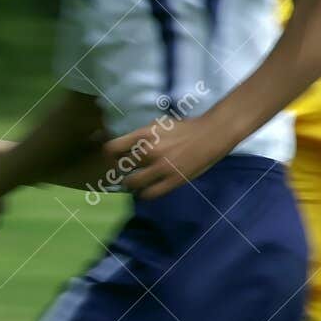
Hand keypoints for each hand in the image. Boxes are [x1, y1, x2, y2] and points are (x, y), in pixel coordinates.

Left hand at [103, 115, 236, 199]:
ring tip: (136, 183)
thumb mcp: (158, 125)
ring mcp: (161, 167)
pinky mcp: (173, 180)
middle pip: (121, 168)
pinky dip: (144, 194)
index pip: (112, 149)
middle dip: (121, 171)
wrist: (211, 134)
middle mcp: (149, 150)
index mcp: (144, 134)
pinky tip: (146, 191)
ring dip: (131, 184)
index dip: (109, 157)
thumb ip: (141, 136)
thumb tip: (124, 146)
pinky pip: (149, 194)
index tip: (113, 160)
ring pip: (132, 183)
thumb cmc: (184, 129)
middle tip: (127, 172)